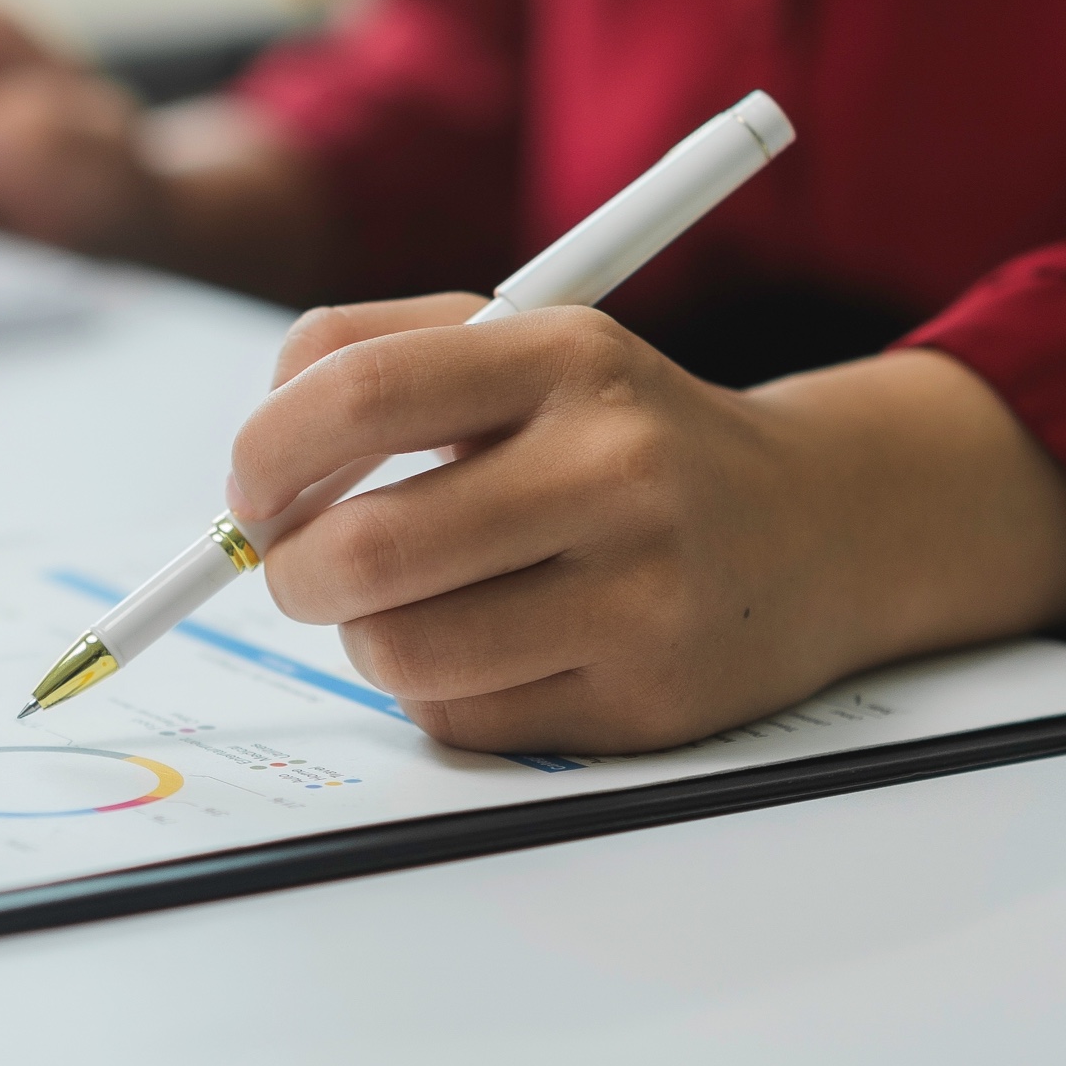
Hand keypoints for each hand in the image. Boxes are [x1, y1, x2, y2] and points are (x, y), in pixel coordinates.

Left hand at [229, 299, 1065, 753]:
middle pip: (365, 550)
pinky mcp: (645, 703)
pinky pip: (459, 719)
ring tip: (412, 602)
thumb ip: (375, 363)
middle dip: (291, 571)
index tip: (249, 487)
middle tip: (299, 567)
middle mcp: (615, 470)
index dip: (265, 451)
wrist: (817, 528)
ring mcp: (640, 596)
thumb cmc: (623, 434)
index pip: (360, 392)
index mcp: (569, 356)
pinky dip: (438, 690)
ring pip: (399, 652)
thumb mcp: (526, 345)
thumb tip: (248, 476)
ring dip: (366, 637)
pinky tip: (496, 645)